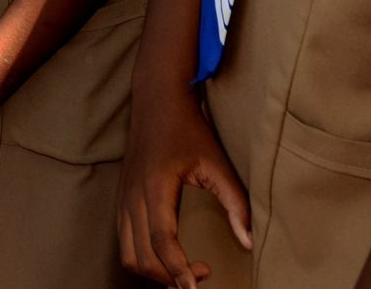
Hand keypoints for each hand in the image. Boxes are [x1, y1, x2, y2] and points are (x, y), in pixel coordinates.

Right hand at [116, 88, 251, 287]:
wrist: (156, 100)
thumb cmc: (188, 129)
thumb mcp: (216, 163)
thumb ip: (235, 203)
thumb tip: (248, 242)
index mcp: (155, 186)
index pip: (162, 240)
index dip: (177, 269)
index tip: (195, 287)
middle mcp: (132, 195)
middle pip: (141, 255)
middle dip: (169, 276)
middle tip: (203, 275)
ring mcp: (122, 197)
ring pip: (127, 252)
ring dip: (153, 271)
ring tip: (184, 272)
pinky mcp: (121, 198)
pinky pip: (123, 240)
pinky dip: (142, 257)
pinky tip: (167, 256)